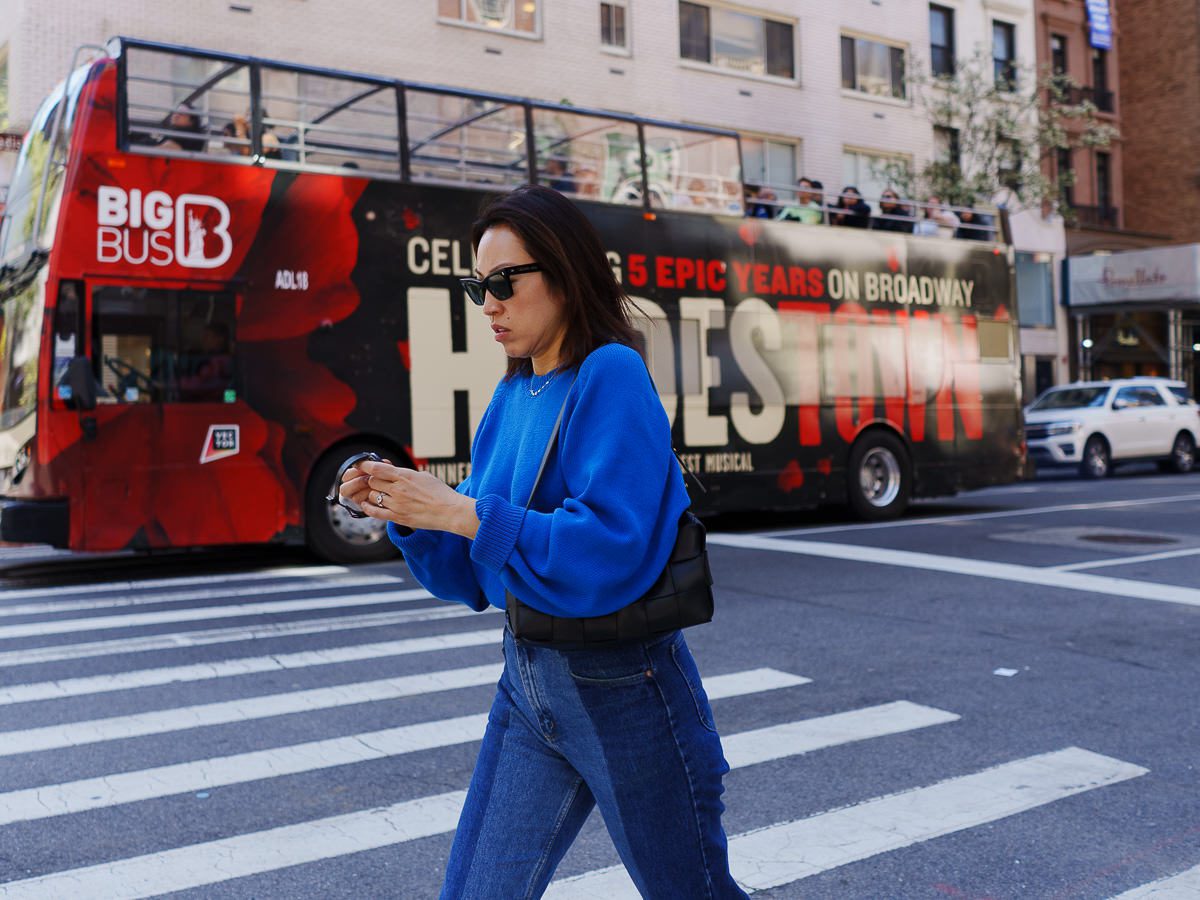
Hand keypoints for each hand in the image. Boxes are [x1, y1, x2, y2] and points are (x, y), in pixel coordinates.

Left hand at [349, 460, 478, 538]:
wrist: (450, 511)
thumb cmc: (440, 492)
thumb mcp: (423, 476)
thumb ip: (405, 473)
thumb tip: (391, 470)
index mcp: (405, 476)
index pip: (377, 468)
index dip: (366, 465)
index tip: (362, 465)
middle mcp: (398, 489)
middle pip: (372, 481)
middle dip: (371, 480)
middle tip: (374, 480)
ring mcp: (397, 504)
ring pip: (372, 496)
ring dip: (372, 493)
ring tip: (378, 493)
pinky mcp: (398, 517)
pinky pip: (375, 512)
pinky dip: (368, 507)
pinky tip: (366, 504)